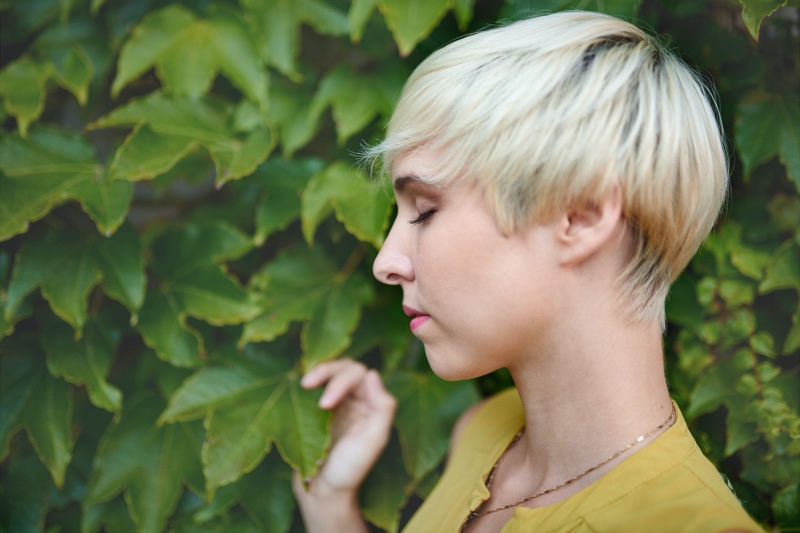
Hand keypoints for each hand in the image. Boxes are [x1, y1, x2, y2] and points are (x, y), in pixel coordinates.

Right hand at [293, 358, 395, 496]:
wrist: (321, 493)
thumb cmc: (348, 470)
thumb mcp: (373, 441)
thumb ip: (382, 407)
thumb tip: (373, 374)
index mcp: (372, 405)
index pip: (360, 375)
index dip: (342, 381)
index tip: (325, 403)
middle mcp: (357, 401)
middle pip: (345, 368)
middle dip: (327, 372)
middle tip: (307, 384)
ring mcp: (337, 405)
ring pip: (330, 373)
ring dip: (318, 372)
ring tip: (303, 384)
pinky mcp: (317, 411)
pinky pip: (316, 387)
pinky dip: (309, 383)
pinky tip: (299, 389)